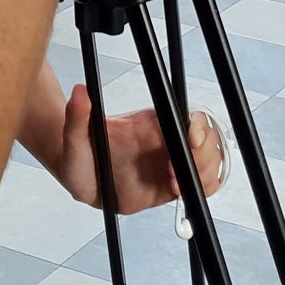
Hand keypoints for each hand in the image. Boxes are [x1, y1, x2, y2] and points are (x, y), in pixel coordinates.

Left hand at [54, 84, 227, 214]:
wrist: (80, 178)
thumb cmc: (81, 155)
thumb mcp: (74, 138)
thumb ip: (76, 116)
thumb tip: (79, 92)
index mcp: (150, 124)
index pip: (186, 117)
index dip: (198, 127)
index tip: (191, 140)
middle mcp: (166, 141)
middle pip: (207, 140)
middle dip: (204, 155)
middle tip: (177, 171)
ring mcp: (171, 163)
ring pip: (209, 163)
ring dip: (204, 173)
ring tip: (176, 184)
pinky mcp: (171, 185)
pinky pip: (200, 185)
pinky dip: (200, 189)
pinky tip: (180, 192)